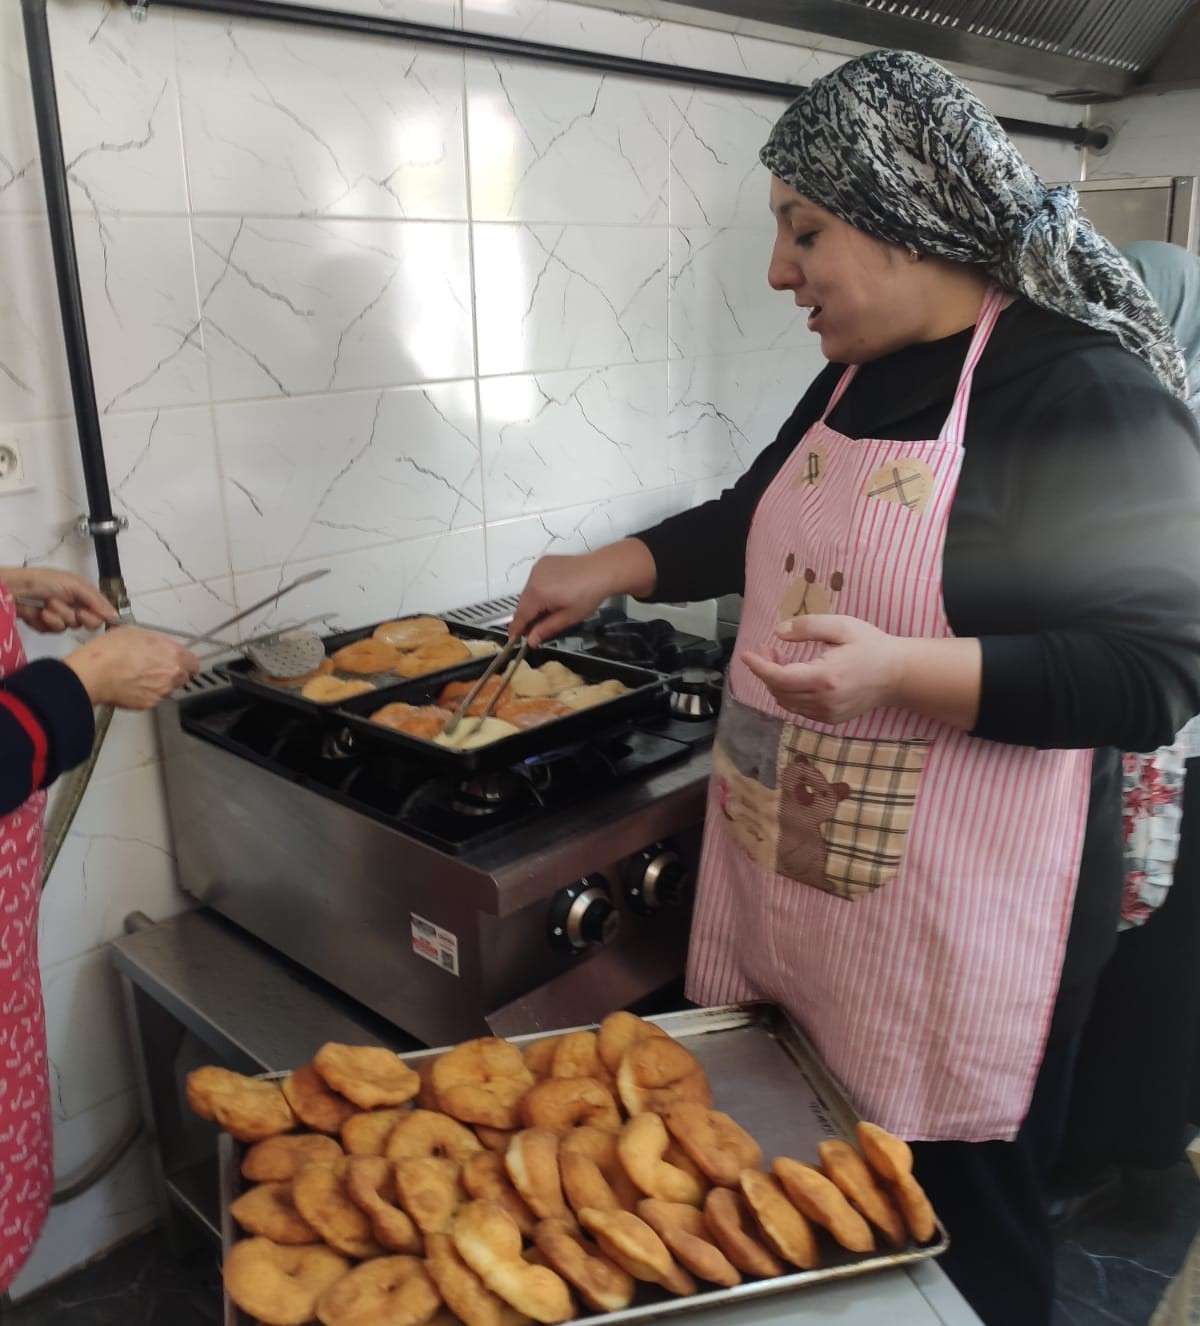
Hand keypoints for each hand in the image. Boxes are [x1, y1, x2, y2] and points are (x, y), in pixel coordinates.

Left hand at [2, 565, 116, 632]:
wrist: (18, 589)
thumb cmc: (46, 581)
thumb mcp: (76, 585)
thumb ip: (96, 601)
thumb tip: (115, 615)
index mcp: (86, 595)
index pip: (103, 611)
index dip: (104, 617)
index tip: (101, 617)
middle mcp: (77, 607)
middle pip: (92, 623)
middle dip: (83, 617)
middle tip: (78, 613)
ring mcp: (63, 617)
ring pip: (73, 627)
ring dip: (61, 615)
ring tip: (49, 604)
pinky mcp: (49, 626)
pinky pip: (56, 630)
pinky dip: (49, 621)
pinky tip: (42, 613)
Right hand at [63, 626, 199, 709]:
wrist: (92, 674)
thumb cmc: (109, 652)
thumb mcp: (135, 633)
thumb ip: (154, 642)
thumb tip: (155, 646)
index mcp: (172, 654)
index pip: (193, 663)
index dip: (186, 662)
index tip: (180, 661)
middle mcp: (171, 675)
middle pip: (183, 677)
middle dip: (173, 672)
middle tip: (156, 667)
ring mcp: (160, 692)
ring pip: (167, 688)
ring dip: (159, 683)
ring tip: (138, 675)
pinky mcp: (147, 704)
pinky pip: (152, 698)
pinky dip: (145, 693)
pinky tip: (131, 684)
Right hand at [510, 540, 656, 645]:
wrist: (602, 570)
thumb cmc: (589, 593)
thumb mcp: (568, 617)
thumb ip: (545, 629)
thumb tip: (531, 640)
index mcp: (538, 593)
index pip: (520, 616)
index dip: (516, 629)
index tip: (513, 639)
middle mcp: (534, 578)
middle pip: (522, 604)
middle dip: (527, 617)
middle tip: (535, 630)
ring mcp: (538, 568)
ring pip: (527, 593)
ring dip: (533, 604)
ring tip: (549, 611)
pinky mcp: (543, 563)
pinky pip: (534, 581)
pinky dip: (538, 591)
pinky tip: (552, 596)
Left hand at [740, 614, 905, 723]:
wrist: (898, 674)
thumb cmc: (871, 646)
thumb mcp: (841, 626)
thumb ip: (807, 626)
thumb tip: (778, 632)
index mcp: (825, 678)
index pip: (779, 678)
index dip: (759, 667)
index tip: (746, 655)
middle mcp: (824, 701)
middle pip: (779, 691)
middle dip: (766, 670)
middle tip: (768, 648)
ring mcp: (828, 714)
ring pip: (787, 703)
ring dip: (776, 682)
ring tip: (779, 659)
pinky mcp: (831, 719)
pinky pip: (799, 708)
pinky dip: (789, 693)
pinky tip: (795, 675)